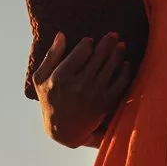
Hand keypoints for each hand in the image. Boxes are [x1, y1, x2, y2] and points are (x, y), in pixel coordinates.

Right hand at [34, 31, 131, 146]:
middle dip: (108, 43)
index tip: (90, 41)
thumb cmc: (50, 101)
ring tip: (121, 45)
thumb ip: (51, 56)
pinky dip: (125, 71)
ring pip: (111, 67)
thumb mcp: (40, 79)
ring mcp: (94, 94)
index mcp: (61, 77)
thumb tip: (61, 35)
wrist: (63, 130)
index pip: (80, 53)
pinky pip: (120, 83)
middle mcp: (79, 85)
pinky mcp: (105, 103)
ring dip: (118, 53)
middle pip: (98, 57)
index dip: (88, 44)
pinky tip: (126, 63)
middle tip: (114, 35)